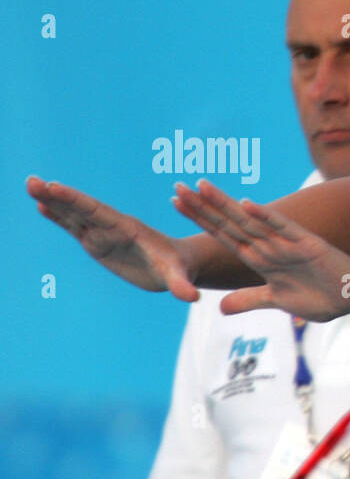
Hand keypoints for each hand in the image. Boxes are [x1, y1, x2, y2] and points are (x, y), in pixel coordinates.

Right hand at [26, 175, 198, 300]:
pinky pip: (76, 228)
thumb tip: (190, 297)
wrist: (180, 265)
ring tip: (30, 185)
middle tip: (31, 181)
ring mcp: (104, 234)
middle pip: (81, 208)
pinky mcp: (98, 244)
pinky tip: (41, 206)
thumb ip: (180, 283)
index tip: (55, 188)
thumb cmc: (180, 267)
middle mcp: (113, 226)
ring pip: (74, 215)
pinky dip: (59, 217)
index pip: (98, 212)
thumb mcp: (180, 275)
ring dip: (52, 201)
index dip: (77, 201)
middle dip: (57, 196)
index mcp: (129, 228)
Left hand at [172, 179, 349, 320]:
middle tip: (177, 187)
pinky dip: (266, 216)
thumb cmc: (321, 297)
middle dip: (203, 207)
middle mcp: (269, 246)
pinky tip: (246, 203)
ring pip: (250, 221)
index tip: (177, 203)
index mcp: (261, 259)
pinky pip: (283, 228)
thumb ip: (250, 300)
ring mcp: (287, 243)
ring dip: (225, 205)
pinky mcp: (307, 244)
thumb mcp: (278, 301)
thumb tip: (220, 308)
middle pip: (230, 224)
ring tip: (202, 186)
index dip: (201, 219)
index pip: (224, 235)